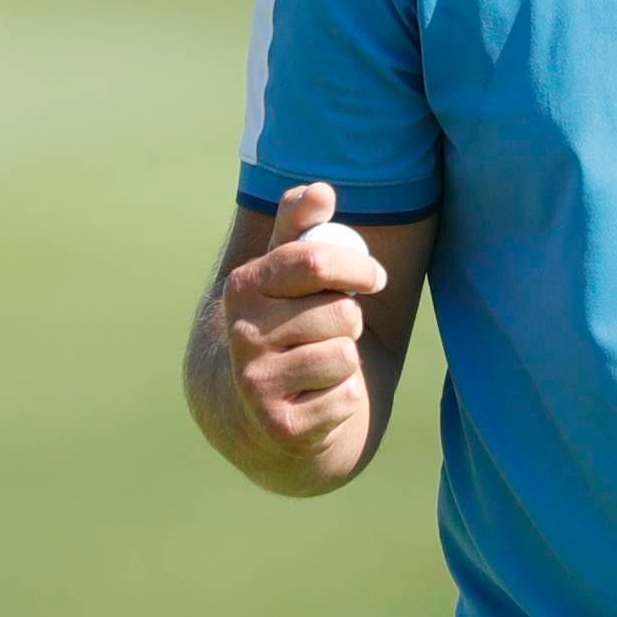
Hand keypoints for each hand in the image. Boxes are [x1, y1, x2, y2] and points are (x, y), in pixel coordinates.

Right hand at [217, 183, 391, 465]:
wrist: (259, 411)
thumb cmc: (288, 327)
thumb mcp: (287, 275)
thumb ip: (300, 228)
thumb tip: (320, 189)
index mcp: (244, 287)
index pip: (316, 261)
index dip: (359, 268)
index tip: (374, 279)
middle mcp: (242, 335)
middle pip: (342, 313)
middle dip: (351, 321)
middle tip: (332, 330)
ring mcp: (257, 385)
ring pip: (346, 356)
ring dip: (347, 361)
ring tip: (320, 365)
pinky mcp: (282, 427)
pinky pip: (346, 398)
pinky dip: (345, 398)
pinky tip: (318, 398)